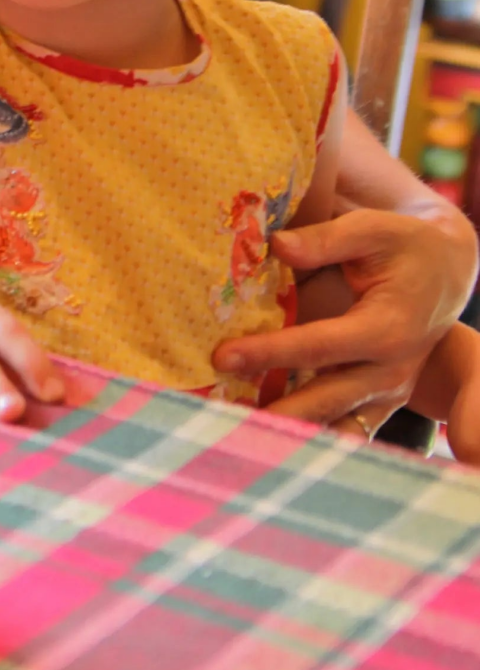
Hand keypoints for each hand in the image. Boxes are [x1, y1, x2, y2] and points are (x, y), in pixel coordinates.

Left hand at [216, 206, 475, 427]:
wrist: (447, 273)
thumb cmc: (405, 247)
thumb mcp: (373, 230)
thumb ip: (326, 239)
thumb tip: (278, 245)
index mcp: (387, 328)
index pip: (319, 346)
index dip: (269, 353)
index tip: (222, 357)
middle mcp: (391, 369)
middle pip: (326, 399)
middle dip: (274, 409)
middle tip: (221, 413)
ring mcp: (388, 391)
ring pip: (337, 425)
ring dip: (291, 433)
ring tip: (237, 436)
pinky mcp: (381, 400)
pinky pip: (347, 429)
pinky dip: (312, 438)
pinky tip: (267, 440)